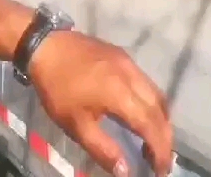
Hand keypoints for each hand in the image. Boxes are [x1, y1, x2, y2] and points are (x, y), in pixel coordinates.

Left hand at [29, 31, 173, 176]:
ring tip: (154, 140)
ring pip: (156, 94)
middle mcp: (133, 76)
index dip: (160, 149)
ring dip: (161, 119)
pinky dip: (152, 102)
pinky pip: (147, 82)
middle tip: (161, 159)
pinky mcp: (124, 56)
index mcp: (121, 94)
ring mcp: (130, 63)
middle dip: (165, 137)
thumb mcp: (75, 125)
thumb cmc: (58, 88)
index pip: (151, 126)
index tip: (161, 170)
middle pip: (160, 110)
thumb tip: (125, 171)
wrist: (45, 46)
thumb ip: (103, 149)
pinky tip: (141, 112)